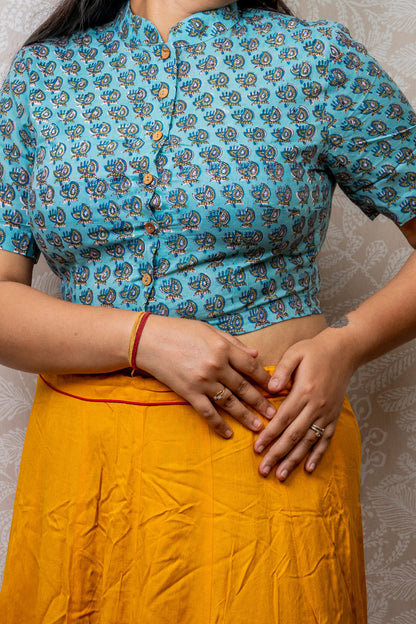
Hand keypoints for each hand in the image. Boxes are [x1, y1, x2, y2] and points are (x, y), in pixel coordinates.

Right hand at [137, 316, 277, 437]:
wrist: (149, 340)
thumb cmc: (180, 330)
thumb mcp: (210, 330)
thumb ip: (234, 343)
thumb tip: (256, 355)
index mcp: (223, 348)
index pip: (251, 366)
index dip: (265, 379)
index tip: (275, 388)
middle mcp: (216, 366)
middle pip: (244, 388)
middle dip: (261, 402)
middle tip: (274, 414)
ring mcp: (203, 381)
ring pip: (230, 403)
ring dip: (246, 416)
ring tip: (259, 427)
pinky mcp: (189, 393)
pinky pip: (208, 412)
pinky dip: (219, 424)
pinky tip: (229, 434)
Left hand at [254, 328, 356, 479]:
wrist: (344, 351)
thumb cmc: (314, 350)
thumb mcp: (294, 353)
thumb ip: (281, 371)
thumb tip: (269, 389)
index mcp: (304, 391)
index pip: (283, 419)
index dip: (269, 435)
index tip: (257, 449)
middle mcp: (316, 406)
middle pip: (294, 436)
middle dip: (277, 454)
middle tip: (263, 470)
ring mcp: (326, 414)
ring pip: (308, 442)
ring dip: (294, 460)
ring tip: (281, 476)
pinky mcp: (333, 417)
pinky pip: (325, 440)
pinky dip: (317, 455)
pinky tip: (308, 469)